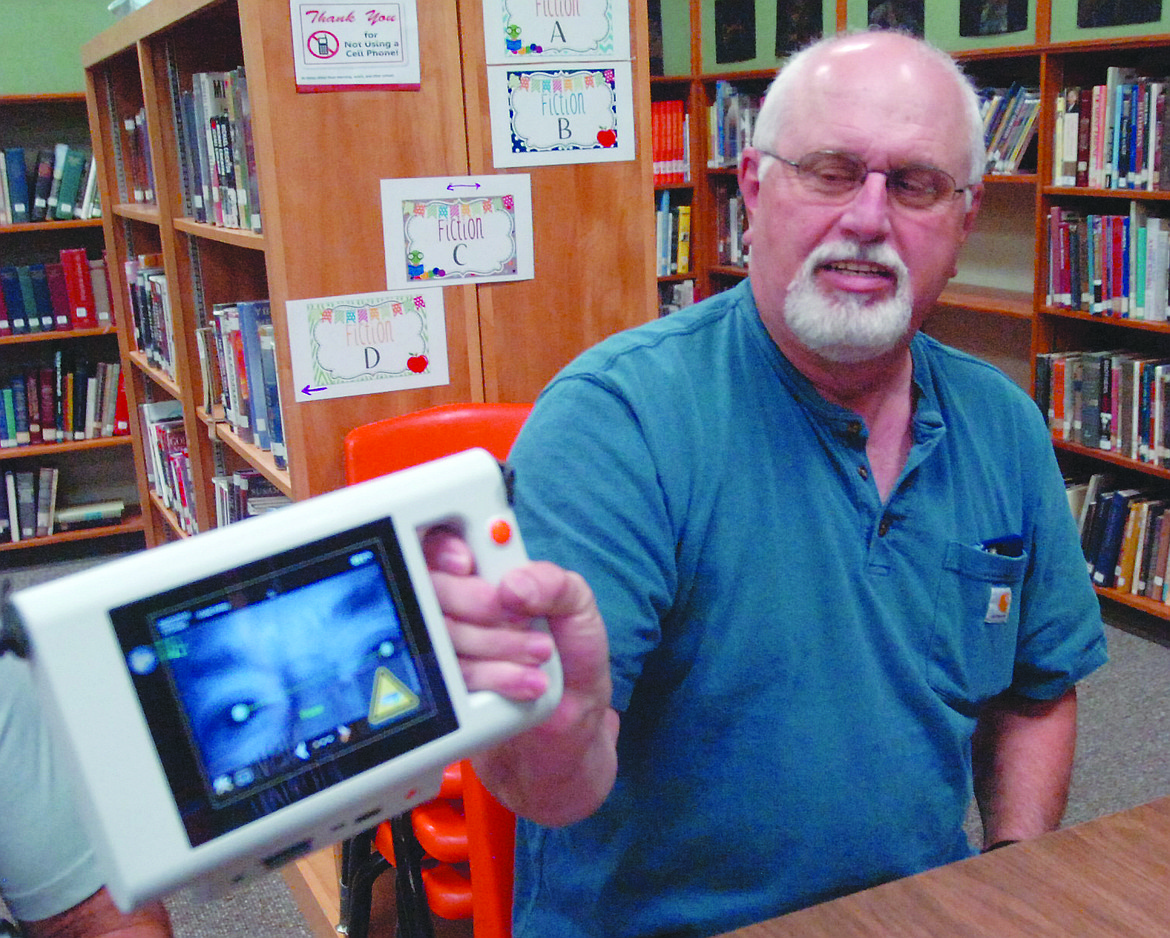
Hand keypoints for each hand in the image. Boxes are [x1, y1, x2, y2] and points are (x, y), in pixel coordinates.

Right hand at [423, 527, 618, 824]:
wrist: (570, 736)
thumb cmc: (574, 665)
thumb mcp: (581, 613)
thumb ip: (556, 585)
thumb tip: (513, 584)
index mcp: (487, 579)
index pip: (442, 549)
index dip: (444, 551)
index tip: (468, 564)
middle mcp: (460, 612)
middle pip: (432, 591)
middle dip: (480, 606)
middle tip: (523, 621)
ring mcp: (448, 653)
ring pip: (439, 637)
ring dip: (496, 646)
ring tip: (540, 658)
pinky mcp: (446, 693)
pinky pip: (446, 679)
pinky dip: (493, 679)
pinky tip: (526, 684)